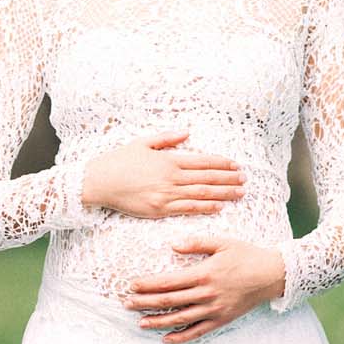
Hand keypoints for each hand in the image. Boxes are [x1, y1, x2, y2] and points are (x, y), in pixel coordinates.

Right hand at [83, 130, 246, 219]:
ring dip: (223, 194)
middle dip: (229, 179)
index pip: (202, 161)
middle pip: (207, 178)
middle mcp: (170, 177)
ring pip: (202, 195)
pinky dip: (205, 208)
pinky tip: (219, 207)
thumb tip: (187, 133)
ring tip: (239, 193)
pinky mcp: (159, 210)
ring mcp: (166, 195)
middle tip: (245, 180)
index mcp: (168, 160)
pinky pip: (187, 210)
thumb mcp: (142, 142)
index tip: (235, 165)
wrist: (98, 182)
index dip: (221, 163)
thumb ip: (166, 138)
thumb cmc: (118, 161)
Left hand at [122, 236, 285, 343]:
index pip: (168, 282)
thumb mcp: (222, 242)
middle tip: (126, 304)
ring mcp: (213, 309)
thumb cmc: (246, 255)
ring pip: (180, 319)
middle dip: (145, 303)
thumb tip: (172, 244)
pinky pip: (198, 332)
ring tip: (141, 323)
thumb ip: (196, 243)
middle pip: (169, 301)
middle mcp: (206, 294)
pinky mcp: (221, 319)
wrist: (271, 274)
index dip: (147, 284)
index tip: (131, 285)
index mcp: (203, 273)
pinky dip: (182, 337)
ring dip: (158, 322)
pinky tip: (167, 339)